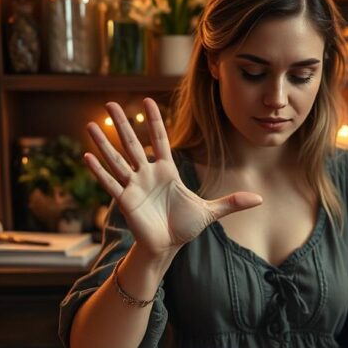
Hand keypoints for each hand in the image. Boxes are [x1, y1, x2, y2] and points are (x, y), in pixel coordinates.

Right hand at [84, 98, 262, 258]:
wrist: (168, 247)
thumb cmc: (184, 227)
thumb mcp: (210, 211)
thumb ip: (232, 202)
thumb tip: (260, 198)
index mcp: (167, 171)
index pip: (160, 139)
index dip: (154, 120)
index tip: (147, 100)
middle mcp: (147, 174)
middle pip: (133, 143)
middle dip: (123, 123)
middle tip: (111, 102)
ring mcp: (134, 186)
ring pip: (117, 160)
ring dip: (103, 143)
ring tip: (90, 124)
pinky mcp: (125, 201)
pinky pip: (110, 183)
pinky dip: (99, 171)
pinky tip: (87, 157)